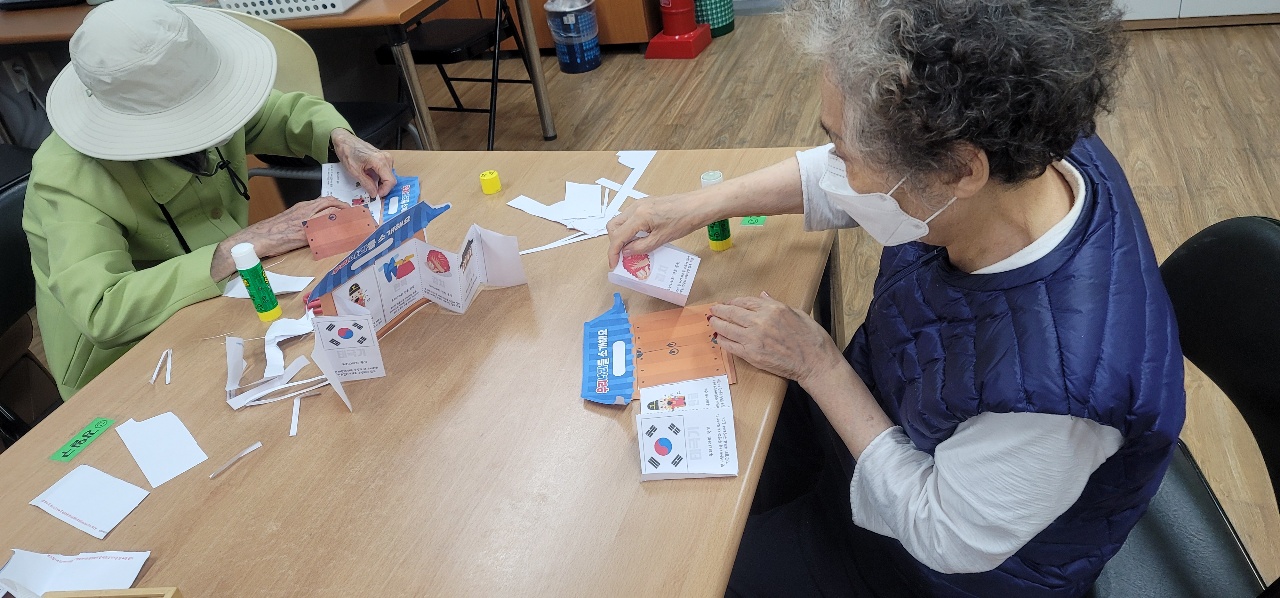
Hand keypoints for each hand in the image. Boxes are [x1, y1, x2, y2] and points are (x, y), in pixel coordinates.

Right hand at [211, 197, 348, 279]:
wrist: (257, 238)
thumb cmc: (271, 232)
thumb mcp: (290, 221)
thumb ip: (306, 221)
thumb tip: (320, 227)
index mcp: (303, 207)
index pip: (327, 201)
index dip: (342, 205)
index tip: (351, 211)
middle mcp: (306, 211)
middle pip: (333, 204)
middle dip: (349, 210)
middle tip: (359, 218)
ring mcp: (305, 221)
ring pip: (331, 214)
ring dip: (346, 220)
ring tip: (356, 226)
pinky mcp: (303, 233)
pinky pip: (324, 230)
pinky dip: (336, 232)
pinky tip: (344, 237)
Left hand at [331, 128, 394, 197]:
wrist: (345, 140)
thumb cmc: (348, 153)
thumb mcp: (354, 171)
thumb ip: (366, 184)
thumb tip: (374, 194)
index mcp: (380, 161)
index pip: (390, 181)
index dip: (384, 191)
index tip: (376, 195)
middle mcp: (386, 158)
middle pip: (391, 179)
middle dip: (383, 188)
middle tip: (372, 192)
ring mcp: (386, 157)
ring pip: (389, 176)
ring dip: (381, 183)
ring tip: (370, 184)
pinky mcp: (384, 157)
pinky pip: (386, 171)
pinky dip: (380, 177)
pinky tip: (371, 178)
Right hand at [606, 193, 704, 267]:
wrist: (698, 206)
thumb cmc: (684, 220)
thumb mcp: (661, 239)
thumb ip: (641, 247)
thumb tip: (626, 252)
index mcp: (639, 216)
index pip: (617, 236)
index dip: (613, 252)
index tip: (614, 264)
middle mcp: (636, 207)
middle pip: (613, 226)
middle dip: (614, 243)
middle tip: (622, 256)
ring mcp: (640, 204)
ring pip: (620, 221)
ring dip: (621, 235)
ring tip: (630, 249)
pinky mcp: (645, 204)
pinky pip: (629, 217)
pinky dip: (629, 229)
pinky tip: (638, 238)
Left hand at [709, 292, 843, 387]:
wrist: (815, 362)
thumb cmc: (811, 338)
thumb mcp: (796, 312)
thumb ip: (775, 304)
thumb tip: (762, 296)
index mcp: (773, 308)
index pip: (745, 301)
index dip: (733, 302)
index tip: (728, 303)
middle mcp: (760, 321)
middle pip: (732, 313)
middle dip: (720, 310)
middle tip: (713, 310)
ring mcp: (754, 338)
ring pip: (727, 328)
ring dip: (717, 324)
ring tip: (712, 321)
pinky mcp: (751, 355)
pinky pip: (731, 345)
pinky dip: (723, 340)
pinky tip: (719, 338)